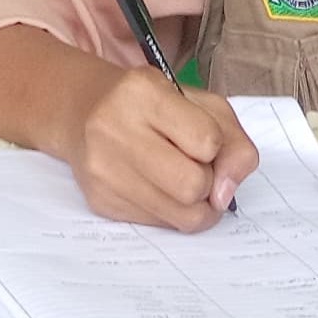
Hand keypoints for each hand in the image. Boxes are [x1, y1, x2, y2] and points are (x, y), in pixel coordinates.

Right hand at [63, 66, 258, 231]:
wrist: (84, 111)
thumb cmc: (153, 105)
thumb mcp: (200, 103)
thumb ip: (233, 141)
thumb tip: (226, 195)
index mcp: (143, 91)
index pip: (207, 141)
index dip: (215, 147)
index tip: (203, 140)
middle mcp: (114, 128)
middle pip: (193, 186)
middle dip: (207, 183)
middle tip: (195, 167)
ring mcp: (102, 169)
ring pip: (180, 217)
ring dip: (194, 205)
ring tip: (181, 181)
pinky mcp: (99, 201)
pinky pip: (159, 226)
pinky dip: (170, 212)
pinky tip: (156, 187)